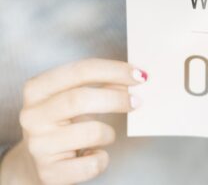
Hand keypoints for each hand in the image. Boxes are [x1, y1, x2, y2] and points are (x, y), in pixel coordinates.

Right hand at [0, 58, 147, 184]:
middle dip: (116, 99)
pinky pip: (91, 164)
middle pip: (80, 99)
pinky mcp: (49, 173)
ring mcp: (38, 146)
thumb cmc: (62, 122)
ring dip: (109, 132)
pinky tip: (96, 154)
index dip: (113, 70)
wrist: (35, 163)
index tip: (139, 74)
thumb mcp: (74, 97)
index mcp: (38, 89)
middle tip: (137, 101)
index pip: (80, 71)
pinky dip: (102, 158)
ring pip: (89, 132)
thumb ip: (101, 84)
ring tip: (108, 135)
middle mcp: (32, 115)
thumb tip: (134, 77)